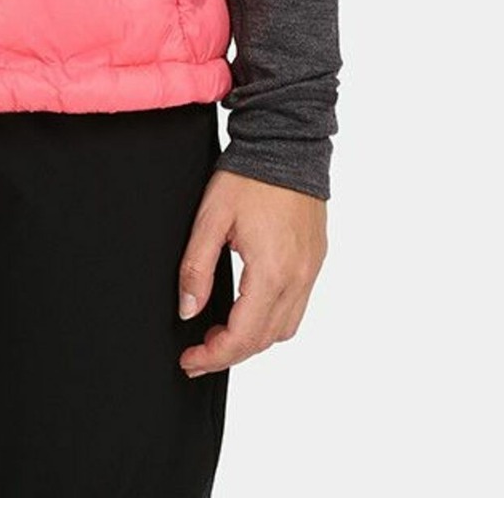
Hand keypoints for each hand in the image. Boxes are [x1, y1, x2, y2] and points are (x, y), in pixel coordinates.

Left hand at [176, 167, 327, 376]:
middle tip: (199, 351)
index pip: (243, 336)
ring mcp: (310, 270)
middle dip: (230, 353)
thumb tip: (188, 310)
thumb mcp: (211, 218)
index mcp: (271, 271)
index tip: (190, 361)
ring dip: (253, 339)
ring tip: (221, 332)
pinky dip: (271, 319)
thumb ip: (196, 267)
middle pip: (265, 340)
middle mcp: (297, 277)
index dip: (213, 356)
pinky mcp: (315, 260)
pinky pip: (296, 307)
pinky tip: (248, 308)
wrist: (287, 142)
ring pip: (284, 329)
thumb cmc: (249, 175)